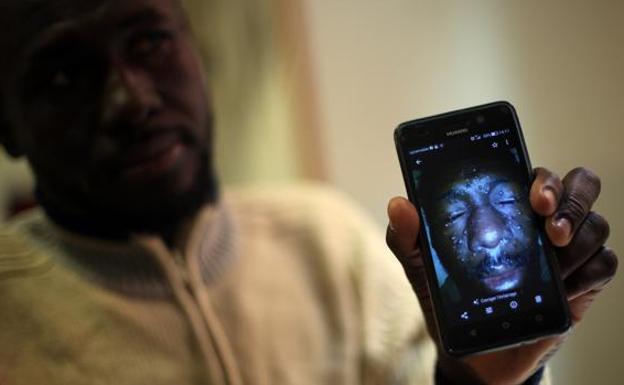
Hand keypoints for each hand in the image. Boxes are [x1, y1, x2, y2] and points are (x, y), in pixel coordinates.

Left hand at [386, 167, 617, 384]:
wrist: (472, 353)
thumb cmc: (449, 299)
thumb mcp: (421, 268)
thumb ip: (408, 236)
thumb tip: (400, 204)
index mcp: (507, 210)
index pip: (537, 176)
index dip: (544, 178)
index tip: (534, 196)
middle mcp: (541, 223)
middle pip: (579, 188)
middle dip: (572, 201)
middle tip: (550, 226)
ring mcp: (566, 252)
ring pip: (596, 224)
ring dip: (580, 240)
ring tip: (555, 264)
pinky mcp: (582, 283)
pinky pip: (605, 265)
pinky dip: (592, 272)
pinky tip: (567, 286)